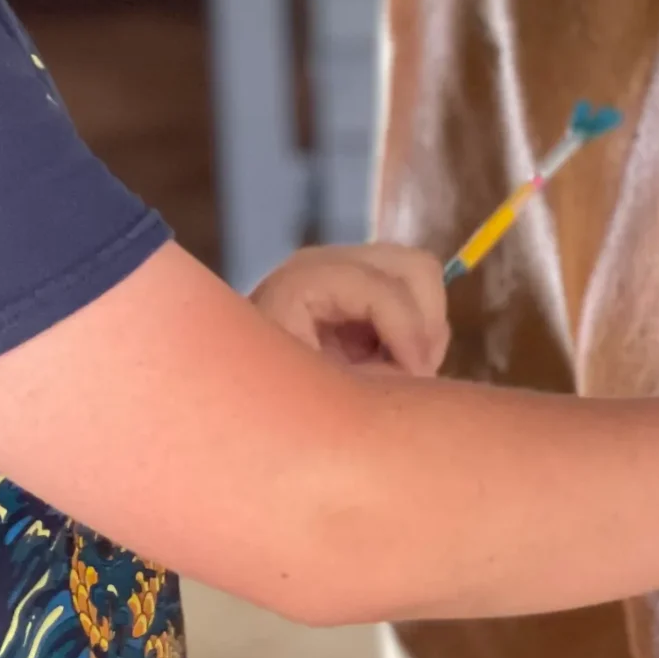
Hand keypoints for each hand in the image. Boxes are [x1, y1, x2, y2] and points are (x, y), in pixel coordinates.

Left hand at [249, 243, 450, 375]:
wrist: (233, 391)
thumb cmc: (261, 396)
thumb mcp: (307, 394)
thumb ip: (367, 383)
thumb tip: (414, 375)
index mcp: (302, 282)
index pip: (381, 288)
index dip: (409, 332)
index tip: (415, 378)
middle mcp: (324, 261)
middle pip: (413, 266)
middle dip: (425, 323)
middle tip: (416, 373)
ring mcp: (342, 266)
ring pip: (420, 274)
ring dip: (425, 325)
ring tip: (407, 368)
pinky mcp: (355, 282)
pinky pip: (410, 291)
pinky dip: (415, 326)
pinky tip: (393, 359)